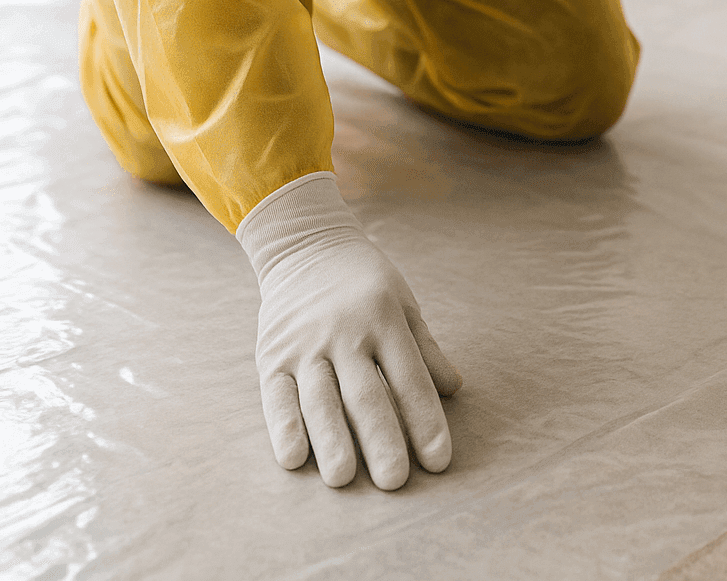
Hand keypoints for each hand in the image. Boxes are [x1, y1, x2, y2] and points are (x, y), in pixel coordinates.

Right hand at [237, 172, 461, 488]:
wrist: (305, 245)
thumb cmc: (366, 281)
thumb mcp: (404, 302)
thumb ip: (425, 348)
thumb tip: (454, 389)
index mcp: (385, 321)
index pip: (410, 379)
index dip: (426, 421)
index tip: (439, 460)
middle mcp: (346, 334)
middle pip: (366, 395)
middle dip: (382, 439)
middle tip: (396, 481)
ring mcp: (305, 346)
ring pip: (319, 399)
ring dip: (331, 440)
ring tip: (344, 478)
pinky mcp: (272, 355)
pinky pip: (276, 396)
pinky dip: (283, 426)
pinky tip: (294, 457)